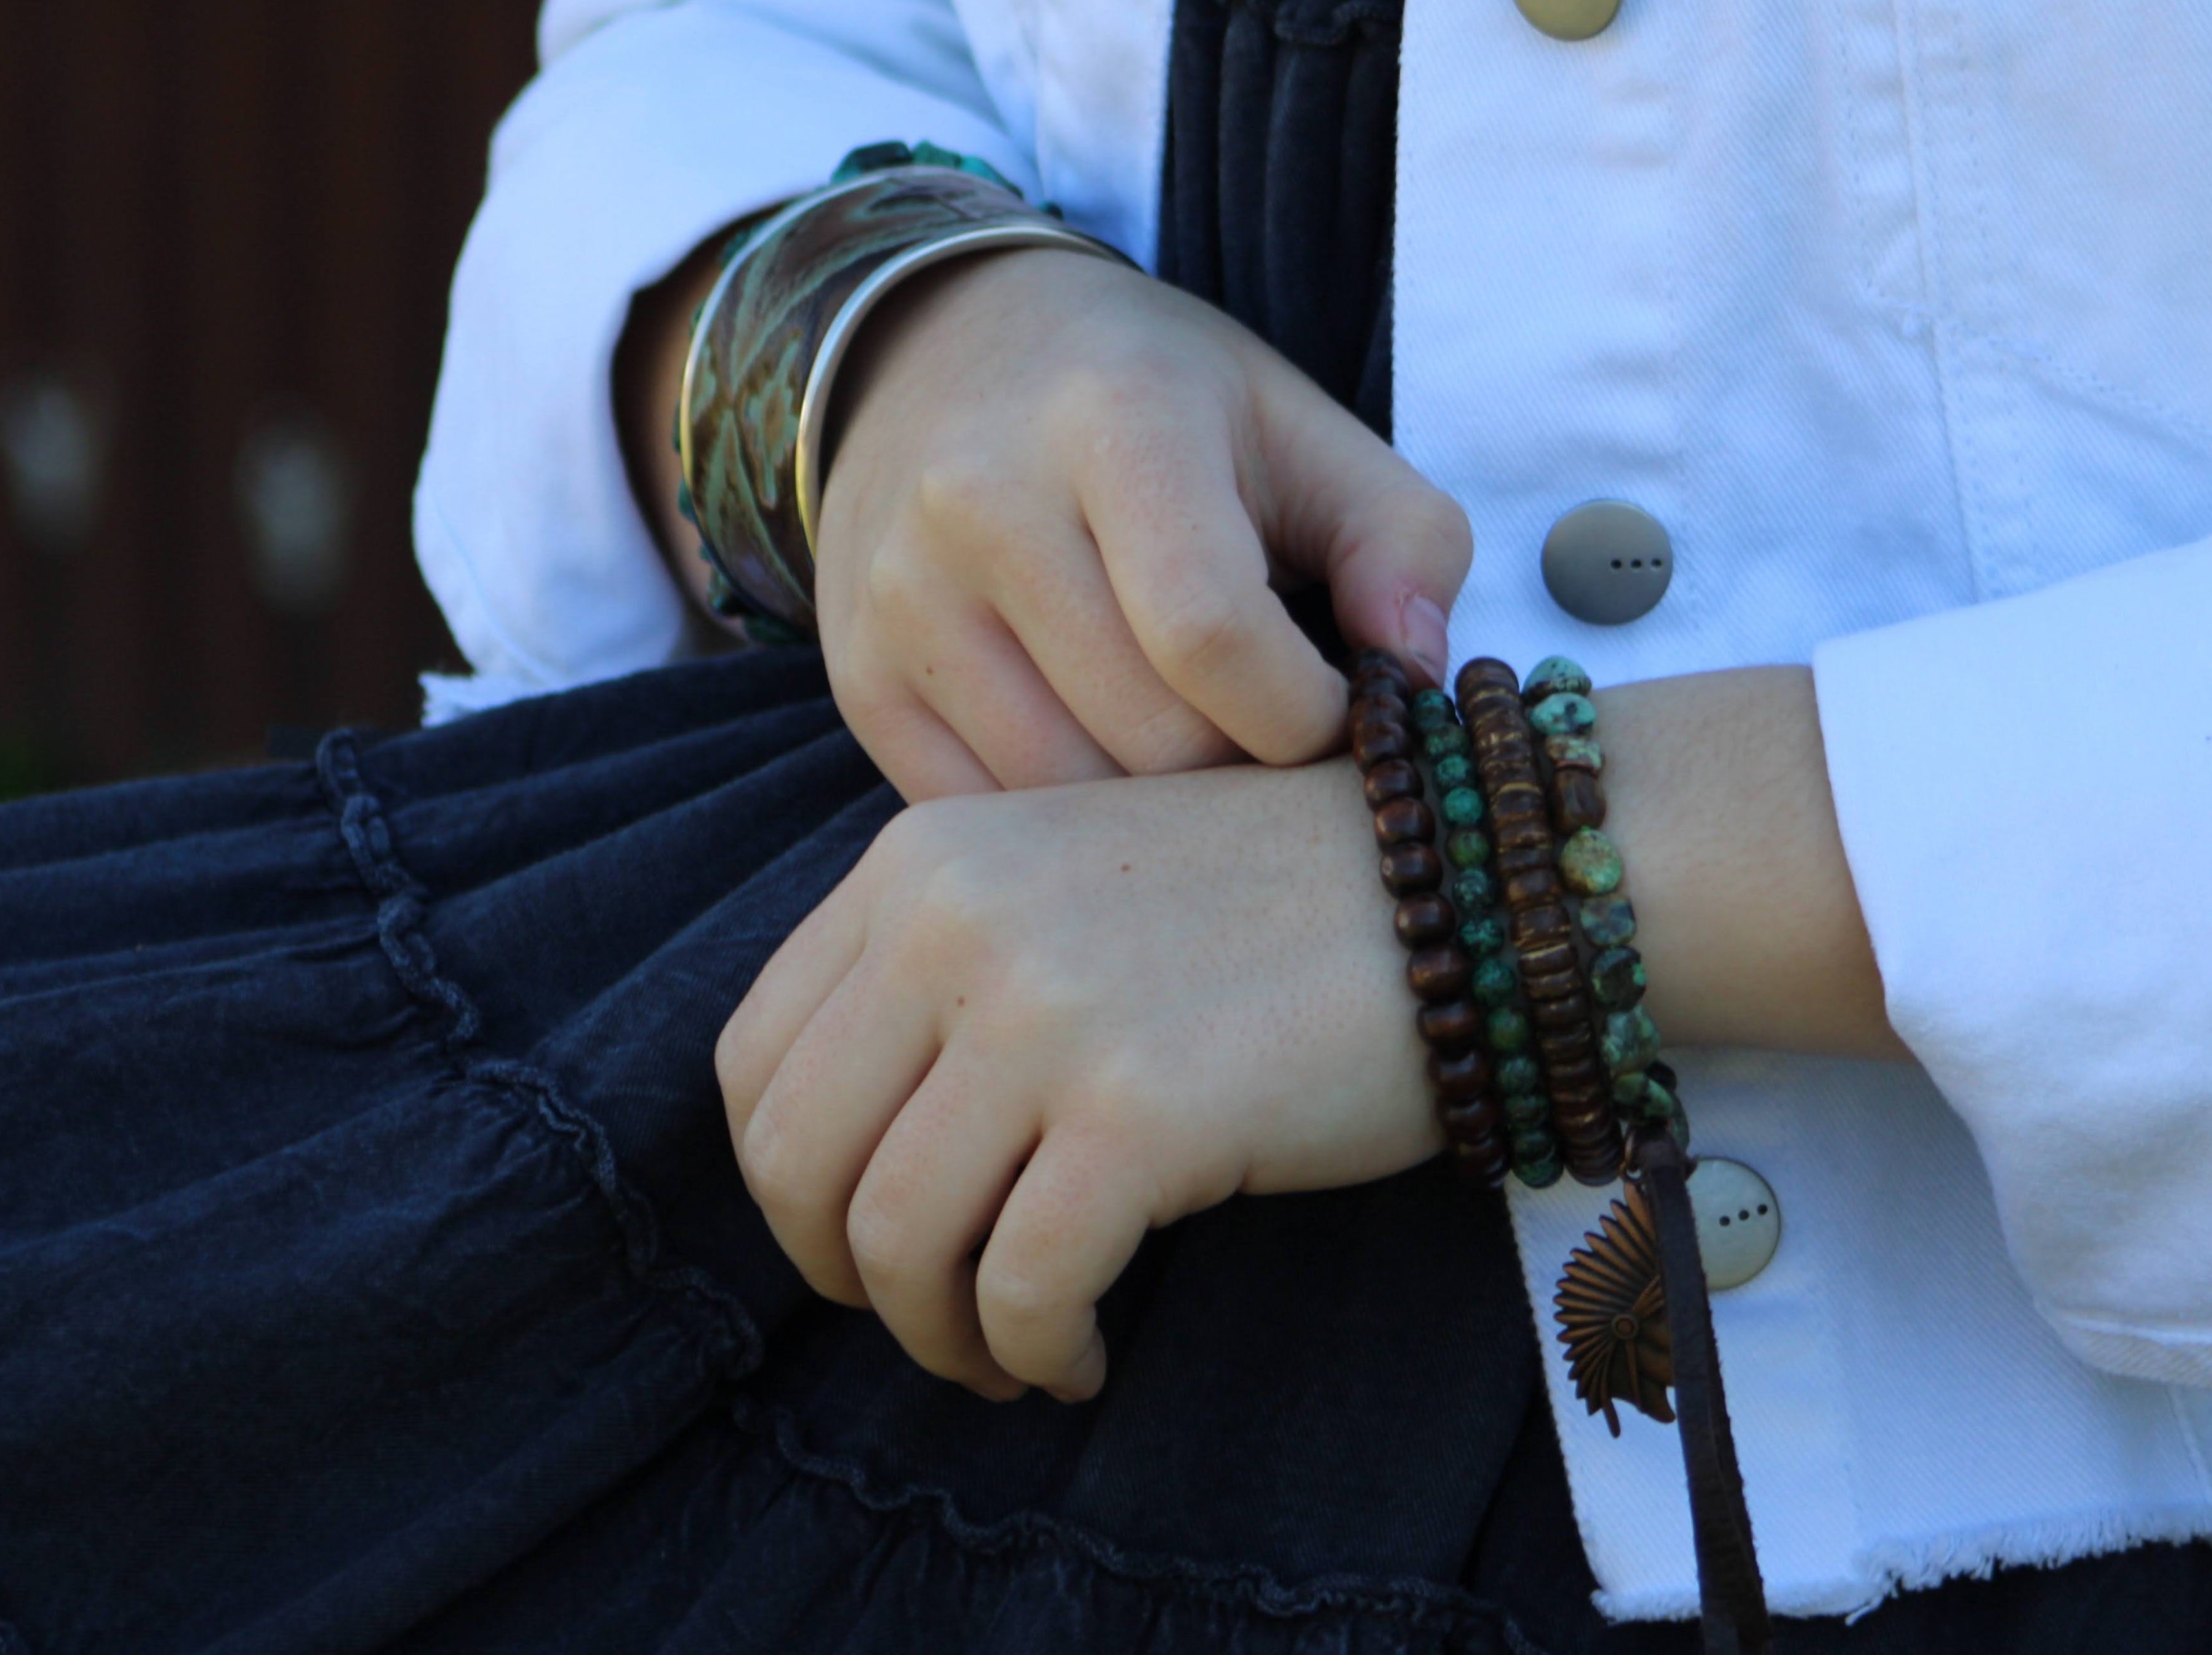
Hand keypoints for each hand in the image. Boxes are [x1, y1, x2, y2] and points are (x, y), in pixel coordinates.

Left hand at [715, 665, 1903, 1403]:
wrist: (1457, 885)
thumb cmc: (1266, 905)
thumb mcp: (1067, 881)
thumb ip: (942, 973)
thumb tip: (844, 1152)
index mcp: (923, 855)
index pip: (754, 1055)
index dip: (789, 1182)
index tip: (865, 1238)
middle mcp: (957, 916)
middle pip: (796, 1158)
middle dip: (846, 1274)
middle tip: (931, 1316)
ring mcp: (1043, 1010)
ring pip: (895, 1238)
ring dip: (940, 1334)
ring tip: (1014, 1352)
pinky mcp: (1139, 1110)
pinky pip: (1022, 1289)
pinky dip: (1035, 1352)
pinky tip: (1084, 1355)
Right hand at [813, 249, 1470, 799]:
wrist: (945, 354)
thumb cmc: (1156, 403)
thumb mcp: (1301, 426)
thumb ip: (1403, 540)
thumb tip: (1416, 680)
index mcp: (1115, 422)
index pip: (1215, 636)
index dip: (1308, 714)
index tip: (1339, 712)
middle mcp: (981, 503)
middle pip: (1150, 737)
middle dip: (1242, 769)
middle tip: (1272, 738)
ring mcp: (901, 598)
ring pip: (1065, 803)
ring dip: (1156, 816)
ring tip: (1196, 746)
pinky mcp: (858, 678)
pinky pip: (983, 816)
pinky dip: (1064, 826)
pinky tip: (1106, 757)